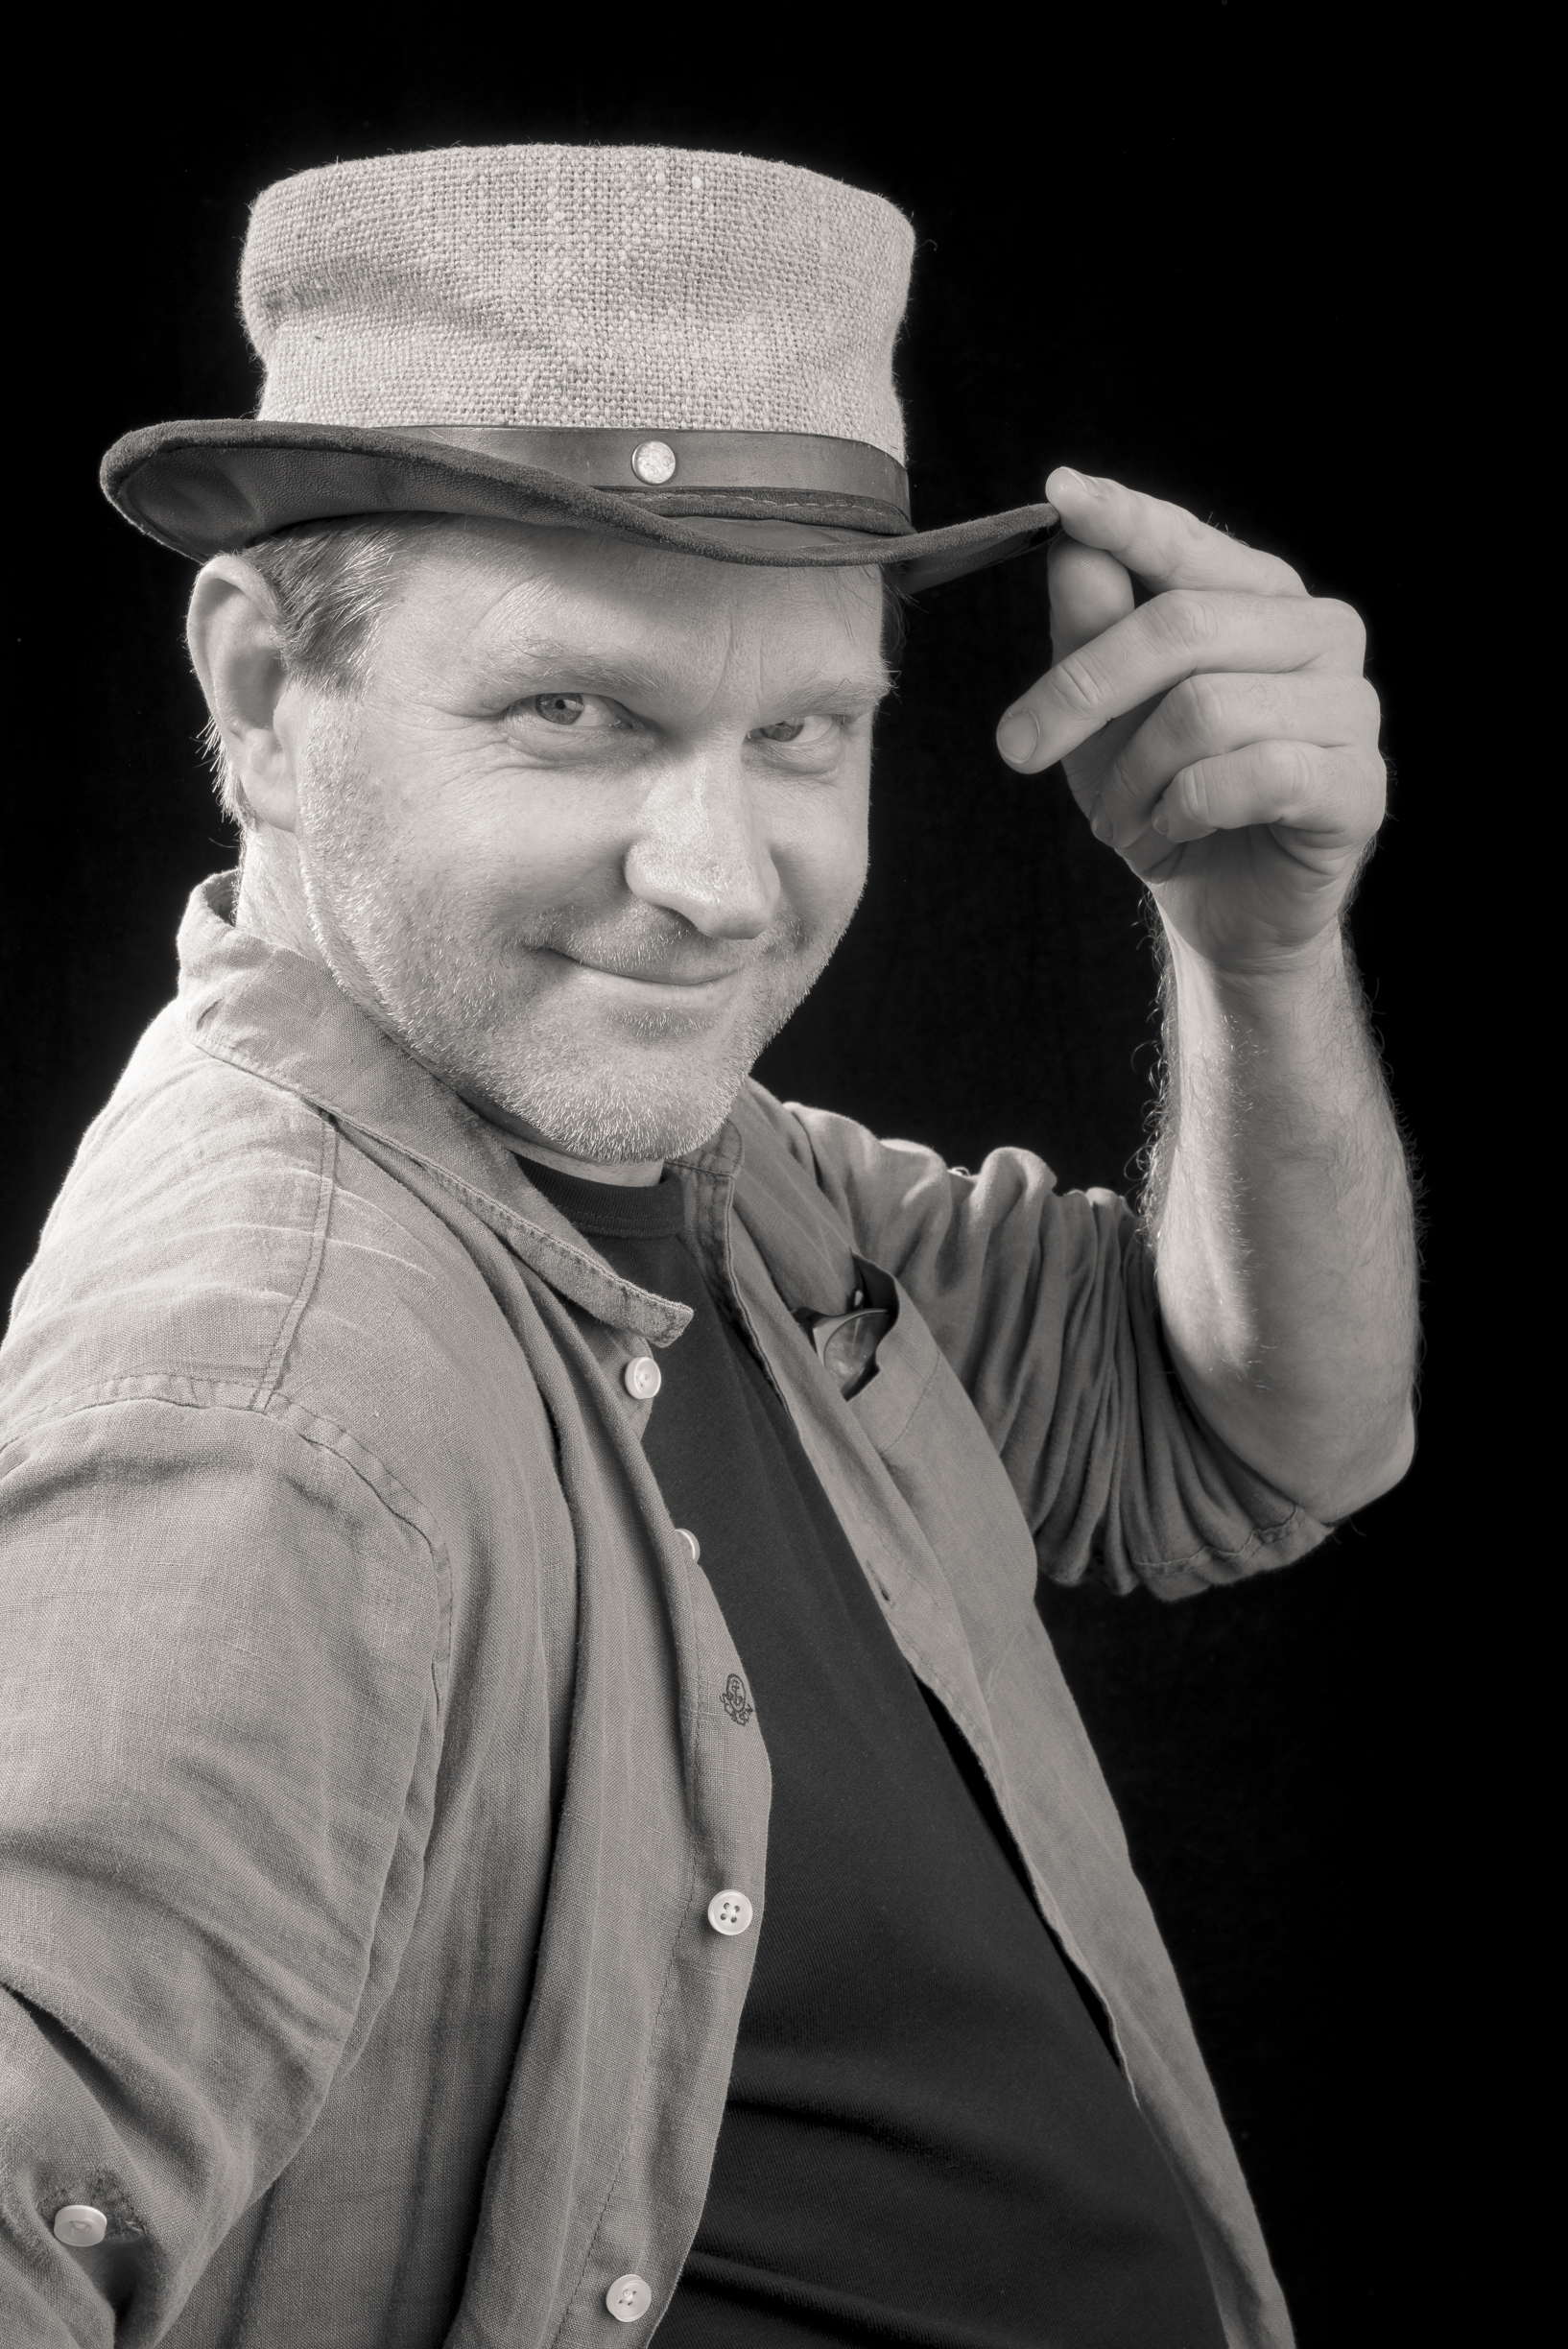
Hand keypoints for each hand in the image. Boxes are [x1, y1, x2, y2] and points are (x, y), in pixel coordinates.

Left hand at [995, 470, 1385, 972]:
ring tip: (1122, 816)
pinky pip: (1254, 774)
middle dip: (1083, 689)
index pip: (1185, 542)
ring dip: (1135, 775)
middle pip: (1182, 625)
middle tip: (1020, 746)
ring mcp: (1350, 706)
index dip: (1124, 517)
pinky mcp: (1359, 784)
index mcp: (1259, 597)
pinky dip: (1189, 809)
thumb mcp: (1104, 717)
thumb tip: (1072, 546)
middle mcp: (1318, 633)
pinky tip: (1181, 828)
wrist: (1226, 911)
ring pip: (1207, 708)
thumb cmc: (1167, 799)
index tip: (1060, 493)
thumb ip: (1091, 630)